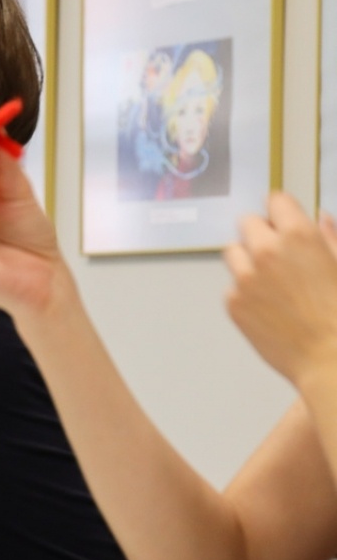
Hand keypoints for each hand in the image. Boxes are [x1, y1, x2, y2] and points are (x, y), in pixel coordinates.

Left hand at [224, 193, 336, 390]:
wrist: (329, 357)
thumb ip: (330, 237)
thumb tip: (321, 219)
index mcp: (298, 235)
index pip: (276, 201)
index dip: (282, 210)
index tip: (283, 217)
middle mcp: (265, 251)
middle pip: (248, 223)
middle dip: (262, 232)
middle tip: (278, 252)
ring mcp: (244, 277)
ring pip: (233, 252)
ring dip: (247, 258)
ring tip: (273, 280)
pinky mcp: (233, 302)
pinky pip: (232, 285)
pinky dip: (245, 290)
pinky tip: (269, 305)